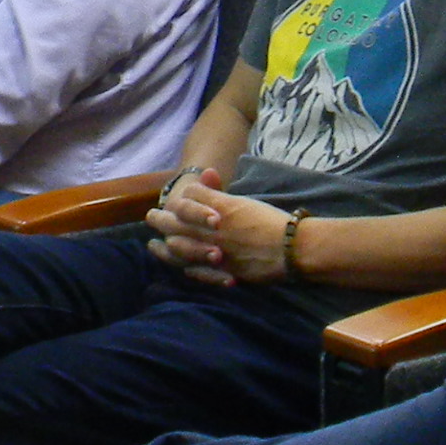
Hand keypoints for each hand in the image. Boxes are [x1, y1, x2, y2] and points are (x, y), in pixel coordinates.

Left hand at [144, 167, 291, 286]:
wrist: (294, 248)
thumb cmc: (271, 221)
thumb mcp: (244, 201)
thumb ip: (220, 191)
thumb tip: (205, 172)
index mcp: (219, 210)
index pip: (187, 201)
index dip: (176, 201)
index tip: (169, 202)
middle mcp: (213, 231)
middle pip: (177, 224)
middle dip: (161, 220)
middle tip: (152, 218)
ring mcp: (216, 253)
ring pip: (181, 249)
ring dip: (164, 247)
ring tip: (154, 245)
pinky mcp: (224, 272)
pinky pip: (198, 272)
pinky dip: (187, 267)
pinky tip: (180, 266)